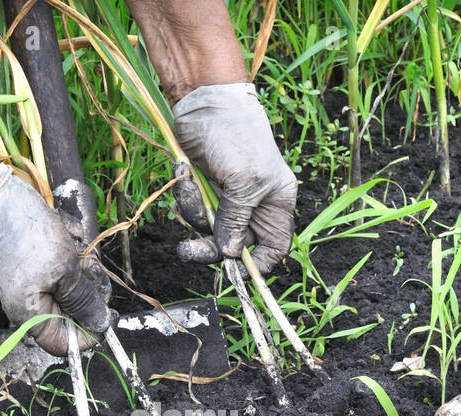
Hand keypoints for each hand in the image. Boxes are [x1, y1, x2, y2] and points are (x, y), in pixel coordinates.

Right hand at [0, 166, 111, 355]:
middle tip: (88, 267)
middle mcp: (32, 306)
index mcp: (31, 318)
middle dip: (87, 290)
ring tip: (74, 247)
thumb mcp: (65, 272)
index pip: (65, 344)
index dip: (91, 333)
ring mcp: (36, 286)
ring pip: (74, 288)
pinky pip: (66, 267)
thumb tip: (102, 324)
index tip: (110, 312)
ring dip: (81, 267)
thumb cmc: (27, 238)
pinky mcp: (40, 266)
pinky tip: (67, 237)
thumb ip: (85, 301)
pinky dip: (72, 253)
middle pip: (74, 314)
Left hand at [172, 83, 297, 274]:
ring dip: (193, 211)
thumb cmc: (237, 136)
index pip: (274, 247)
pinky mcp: (205, 188)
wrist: (206, 101)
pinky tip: (184, 172)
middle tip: (187, 251)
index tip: (235, 270)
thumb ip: (237, 221)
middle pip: (235, 245)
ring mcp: (228, 197)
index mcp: (276, 203)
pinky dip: (185, 194)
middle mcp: (255, 204)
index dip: (258, 264)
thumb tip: (230, 255)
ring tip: (187, 184)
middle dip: (210, 246)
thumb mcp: (243, 183)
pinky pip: (193, 207)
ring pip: (209, 228)